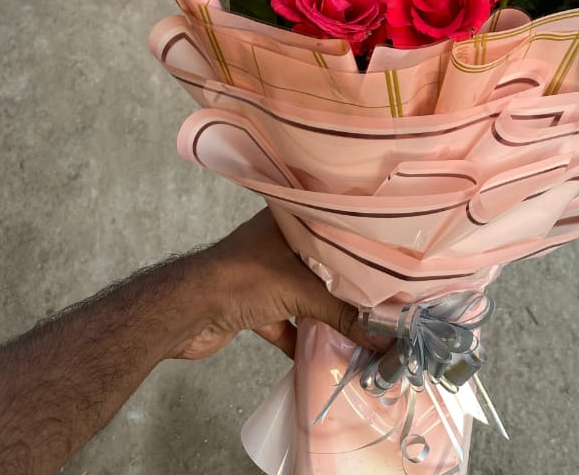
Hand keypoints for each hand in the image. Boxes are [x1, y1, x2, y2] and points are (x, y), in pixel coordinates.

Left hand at [166, 210, 369, 361]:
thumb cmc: (243, 279)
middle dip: (346, 286)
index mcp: (290, 222)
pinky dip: (300, 338)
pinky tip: (322, 355)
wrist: (189, 310)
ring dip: (324, 314)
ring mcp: (264, 275)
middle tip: (380, 301)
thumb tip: (382, 337)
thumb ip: (342, 313)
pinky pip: (286, 321)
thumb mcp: (301, 290)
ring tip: (358, 328)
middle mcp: (278, 244)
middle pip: (321, 266)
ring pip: (304, 295)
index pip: (334, 229)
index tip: (389, 262)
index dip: (360, 245)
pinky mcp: (253, 306)